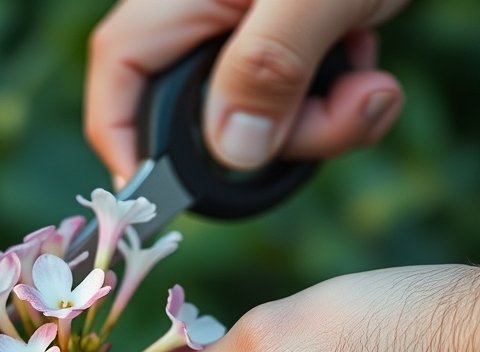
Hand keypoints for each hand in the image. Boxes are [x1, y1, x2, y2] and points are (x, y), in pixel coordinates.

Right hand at [85, 0, 409, 179]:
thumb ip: (267, 68)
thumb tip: (234, 152)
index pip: (119, 76)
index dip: (126, 143)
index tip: (164, 197)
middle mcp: (200, 17)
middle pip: (199, 114)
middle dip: (271, 140)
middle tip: (336, 119)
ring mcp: (244, 32)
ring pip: (255, 118)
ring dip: (318, 123)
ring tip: (368, 82)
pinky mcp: (284, 39)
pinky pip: (293, 100)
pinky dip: (335, 100)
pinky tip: (363, 59)